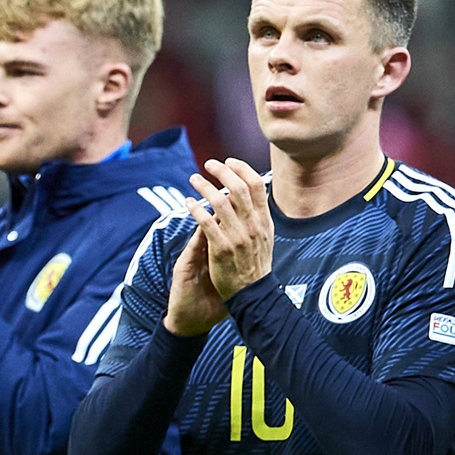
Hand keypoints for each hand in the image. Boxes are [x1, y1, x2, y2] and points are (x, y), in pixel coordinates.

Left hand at [187, 158, 273, 302]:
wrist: (253, 293)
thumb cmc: (256, 263)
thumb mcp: (265, 236)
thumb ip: (258, 214)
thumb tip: (251, 192)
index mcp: (264, 219)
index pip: (256, 184)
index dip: (241, 168)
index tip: (228, 161)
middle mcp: (252, 225)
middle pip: (237, 187)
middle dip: (221, 171)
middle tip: (208, 164)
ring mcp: (237, 236)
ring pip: (220, 201)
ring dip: (204, 186)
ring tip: (194, 179)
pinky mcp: (221, 248)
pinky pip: (206, 222)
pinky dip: (196, 208)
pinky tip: (188, 202)